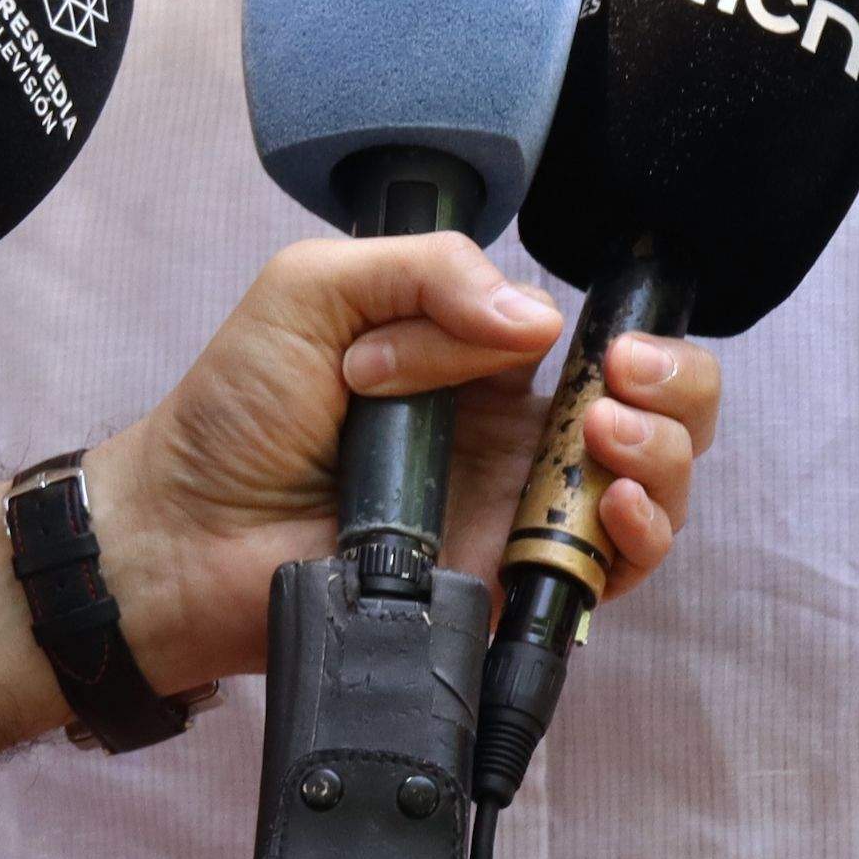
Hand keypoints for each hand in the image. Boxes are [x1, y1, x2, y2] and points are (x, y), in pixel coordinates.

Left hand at [91, 235, 722, 691]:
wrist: (180, 534)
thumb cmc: (234, 410)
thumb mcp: (315, 289)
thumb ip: (424, 270)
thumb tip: (539, 319)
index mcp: (480, 359)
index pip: (597, 336)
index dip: (618, 331)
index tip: (580, 337)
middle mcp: (514, 438)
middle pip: (658, 410)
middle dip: (678, 387)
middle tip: (622, 382)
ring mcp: (515, 515)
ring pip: (650, 489)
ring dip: (663, 453)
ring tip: (606, 435)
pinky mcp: (505, 588)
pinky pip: (607, 573)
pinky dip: (636, 535)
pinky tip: (610, 505)